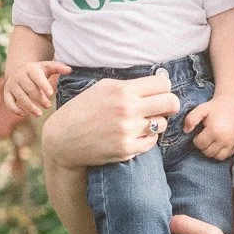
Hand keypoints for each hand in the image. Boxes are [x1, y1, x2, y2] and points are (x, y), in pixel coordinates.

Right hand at [5, 60, 70, 118]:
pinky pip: (8, 102)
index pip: (37, 77)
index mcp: (30, 68)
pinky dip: (15, 109)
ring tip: (39, 114)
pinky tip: (24, 114)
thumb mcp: (47, 67)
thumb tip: (69, 70)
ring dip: (29, 106)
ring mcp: (12, 84)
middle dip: (39, 98)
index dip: (43, 85)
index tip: (51, 94)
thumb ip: (58, 68)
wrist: (19, 70)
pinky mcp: (7, 93)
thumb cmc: (38, 71)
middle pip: (29, 88)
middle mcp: (19, 76)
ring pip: (20, 96)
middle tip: (48, 105)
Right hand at [41, 71, 179, 167]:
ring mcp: (128, 131)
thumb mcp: (103, 88)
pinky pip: (152, 142)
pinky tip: (134, 134)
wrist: (63, 139)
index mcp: (122, 90)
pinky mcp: (127, 150)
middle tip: (163, 107)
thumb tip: (161, 83)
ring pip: (162, 124)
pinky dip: (146, 138)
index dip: (165, 88)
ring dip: (156, 122)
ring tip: (141, 122)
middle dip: (170, 104)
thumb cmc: (83, 109)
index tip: (160, 92)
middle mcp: (127, 109)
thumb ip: (130, 85)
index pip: (163, 84)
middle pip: (171, 103)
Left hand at [184, 94, 233, 159]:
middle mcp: (223, 139)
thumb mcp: (200, 109)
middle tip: (204, 137)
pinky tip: (218, 144)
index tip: (199, 133)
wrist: (231, 103)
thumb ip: (191, 119)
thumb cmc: (213, 107)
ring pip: (217, 157)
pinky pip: (226, 156)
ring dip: (211, 151)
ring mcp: (231, 143)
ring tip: (210, 142)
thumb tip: (186, 131)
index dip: (196, 140)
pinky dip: (220, 153)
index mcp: (214, 131)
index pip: (200, 144)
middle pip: (208, 152)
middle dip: (203, 146)